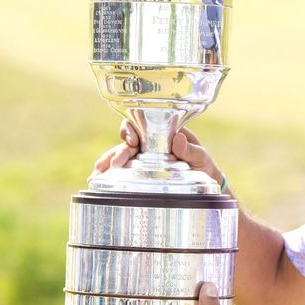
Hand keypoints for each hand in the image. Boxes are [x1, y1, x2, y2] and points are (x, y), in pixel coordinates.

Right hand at [92, 121, 223, 185]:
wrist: (205, 181)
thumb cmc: (203, 163)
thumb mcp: (200, 155)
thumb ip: (190, 149)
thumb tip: (178, 138)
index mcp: (162, 131)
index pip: (141, 123)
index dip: (132, 128)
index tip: (132, 140)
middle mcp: (150, 142)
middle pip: (128, 140)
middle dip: (118, 150)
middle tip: (114, 163)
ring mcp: (144, 157)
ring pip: (122, 155)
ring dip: (109, 161)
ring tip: (98, 172)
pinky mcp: (142, 171)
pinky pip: (124, 170)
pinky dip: (111, 174)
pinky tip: (98, 178)